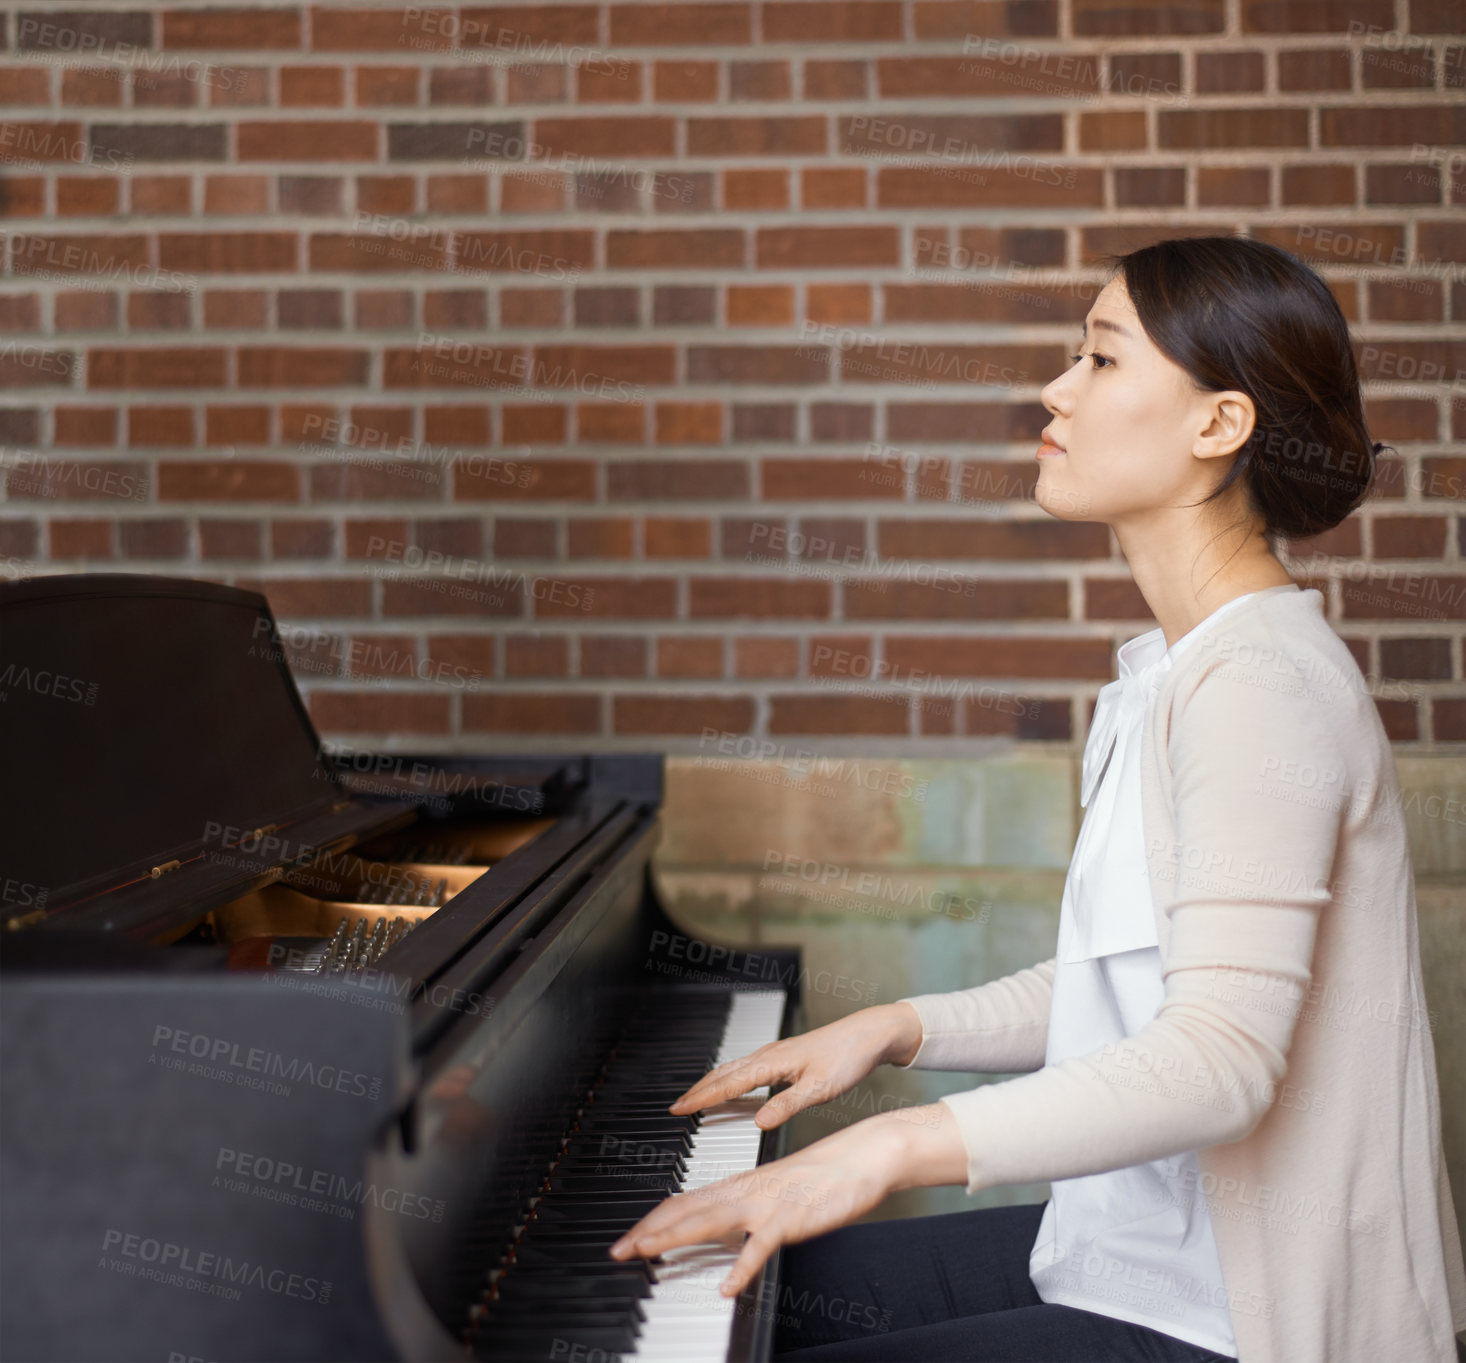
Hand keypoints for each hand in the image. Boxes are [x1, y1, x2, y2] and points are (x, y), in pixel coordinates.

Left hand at [608, 1105, 966, 1296]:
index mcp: (739, 1186)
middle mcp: (745, 1191)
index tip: (628, 1238)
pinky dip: (743, 1267)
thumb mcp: (776, 1194)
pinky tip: (728, 1288)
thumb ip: (748, 1212)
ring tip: (648, 1253)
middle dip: (649, 1231)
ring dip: (676, 1237)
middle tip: (618, 1251)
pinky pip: (761, 1247)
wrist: (862, 1155)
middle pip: (686, 1210)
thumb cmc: (822, 1177)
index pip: (684, 1202)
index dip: (652, 1221)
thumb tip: (725, 1230)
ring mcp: (766, 1204)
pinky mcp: (791, 1219)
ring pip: (711, 1220)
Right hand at [670, 1002, 923, 1130]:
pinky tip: (733, 1087)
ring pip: (734, 1069)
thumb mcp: (820, 1089)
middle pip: (724, 1074)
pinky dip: (730, 1078)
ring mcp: (776, 1054)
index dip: (702, 1098)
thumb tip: (758, 1122)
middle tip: (677, 1107)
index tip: (679, 1109)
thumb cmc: (847, 1058)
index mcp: (772, 1063)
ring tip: (696, 1098)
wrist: (868, 1034)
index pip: (728, 1084)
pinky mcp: (785, 1056)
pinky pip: (747, 1068)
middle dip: (699, 1090)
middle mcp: (769, 1055)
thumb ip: (787, 1105)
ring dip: (712, 1083)